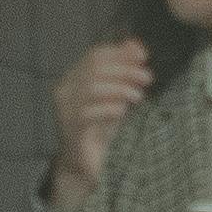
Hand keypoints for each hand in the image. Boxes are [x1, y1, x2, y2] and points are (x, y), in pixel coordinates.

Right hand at [49, 35, 153, 194]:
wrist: (84, 166)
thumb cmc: (101, 130)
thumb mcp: (116, 96)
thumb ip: (123, 71)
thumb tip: (136, 45)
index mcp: (73, 79)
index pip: (95, 55)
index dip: (121, 53)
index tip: (145, 58)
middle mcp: (64, 91)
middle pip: (95, 68)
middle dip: (125, 70)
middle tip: (147, 78)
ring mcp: (64, 110)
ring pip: (92, 87)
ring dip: (120, 88)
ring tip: (139, 97)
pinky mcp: (71, 129)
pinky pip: (89, 112)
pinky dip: (110, 108)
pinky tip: (123, 111)